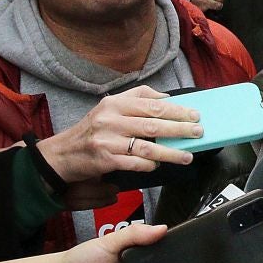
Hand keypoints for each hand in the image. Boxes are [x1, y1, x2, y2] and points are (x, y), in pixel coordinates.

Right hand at [35, 85, 202, 183]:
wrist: (64, 154)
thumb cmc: (93, 130)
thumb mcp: (110, 108)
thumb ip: (137, 98)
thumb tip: (166, 98)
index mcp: (115, 103)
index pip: (151, 105)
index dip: (176, 110)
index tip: (194, 115)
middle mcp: (110, 119)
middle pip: (152, 124)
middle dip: (179, 129)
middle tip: (198, 132)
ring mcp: (107, 140)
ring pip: (147, 146)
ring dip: (171, 152)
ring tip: (187, 155)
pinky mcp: (106, 159)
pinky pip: (135, 163)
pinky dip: (150, 164)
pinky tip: (160, 164)